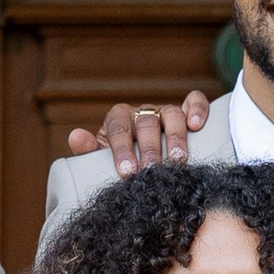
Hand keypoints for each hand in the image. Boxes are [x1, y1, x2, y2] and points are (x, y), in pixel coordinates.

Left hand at [65, 91, 212, 173]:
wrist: (144, 163)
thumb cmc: (122, 163)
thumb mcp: (102, 160)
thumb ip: (88, 151)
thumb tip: (76, 137)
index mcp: (118, 119)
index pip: (118, 127)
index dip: (121, 148)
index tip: (126, 171)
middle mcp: (142, 112)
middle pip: (146, 122)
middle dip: (149, 148)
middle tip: (151, 170)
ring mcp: (165, 111)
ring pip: (171, 113)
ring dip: (175, 136)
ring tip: (177, 159)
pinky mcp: (187, 113)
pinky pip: (195, 102)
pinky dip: (197, 109)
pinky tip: (197, 126)